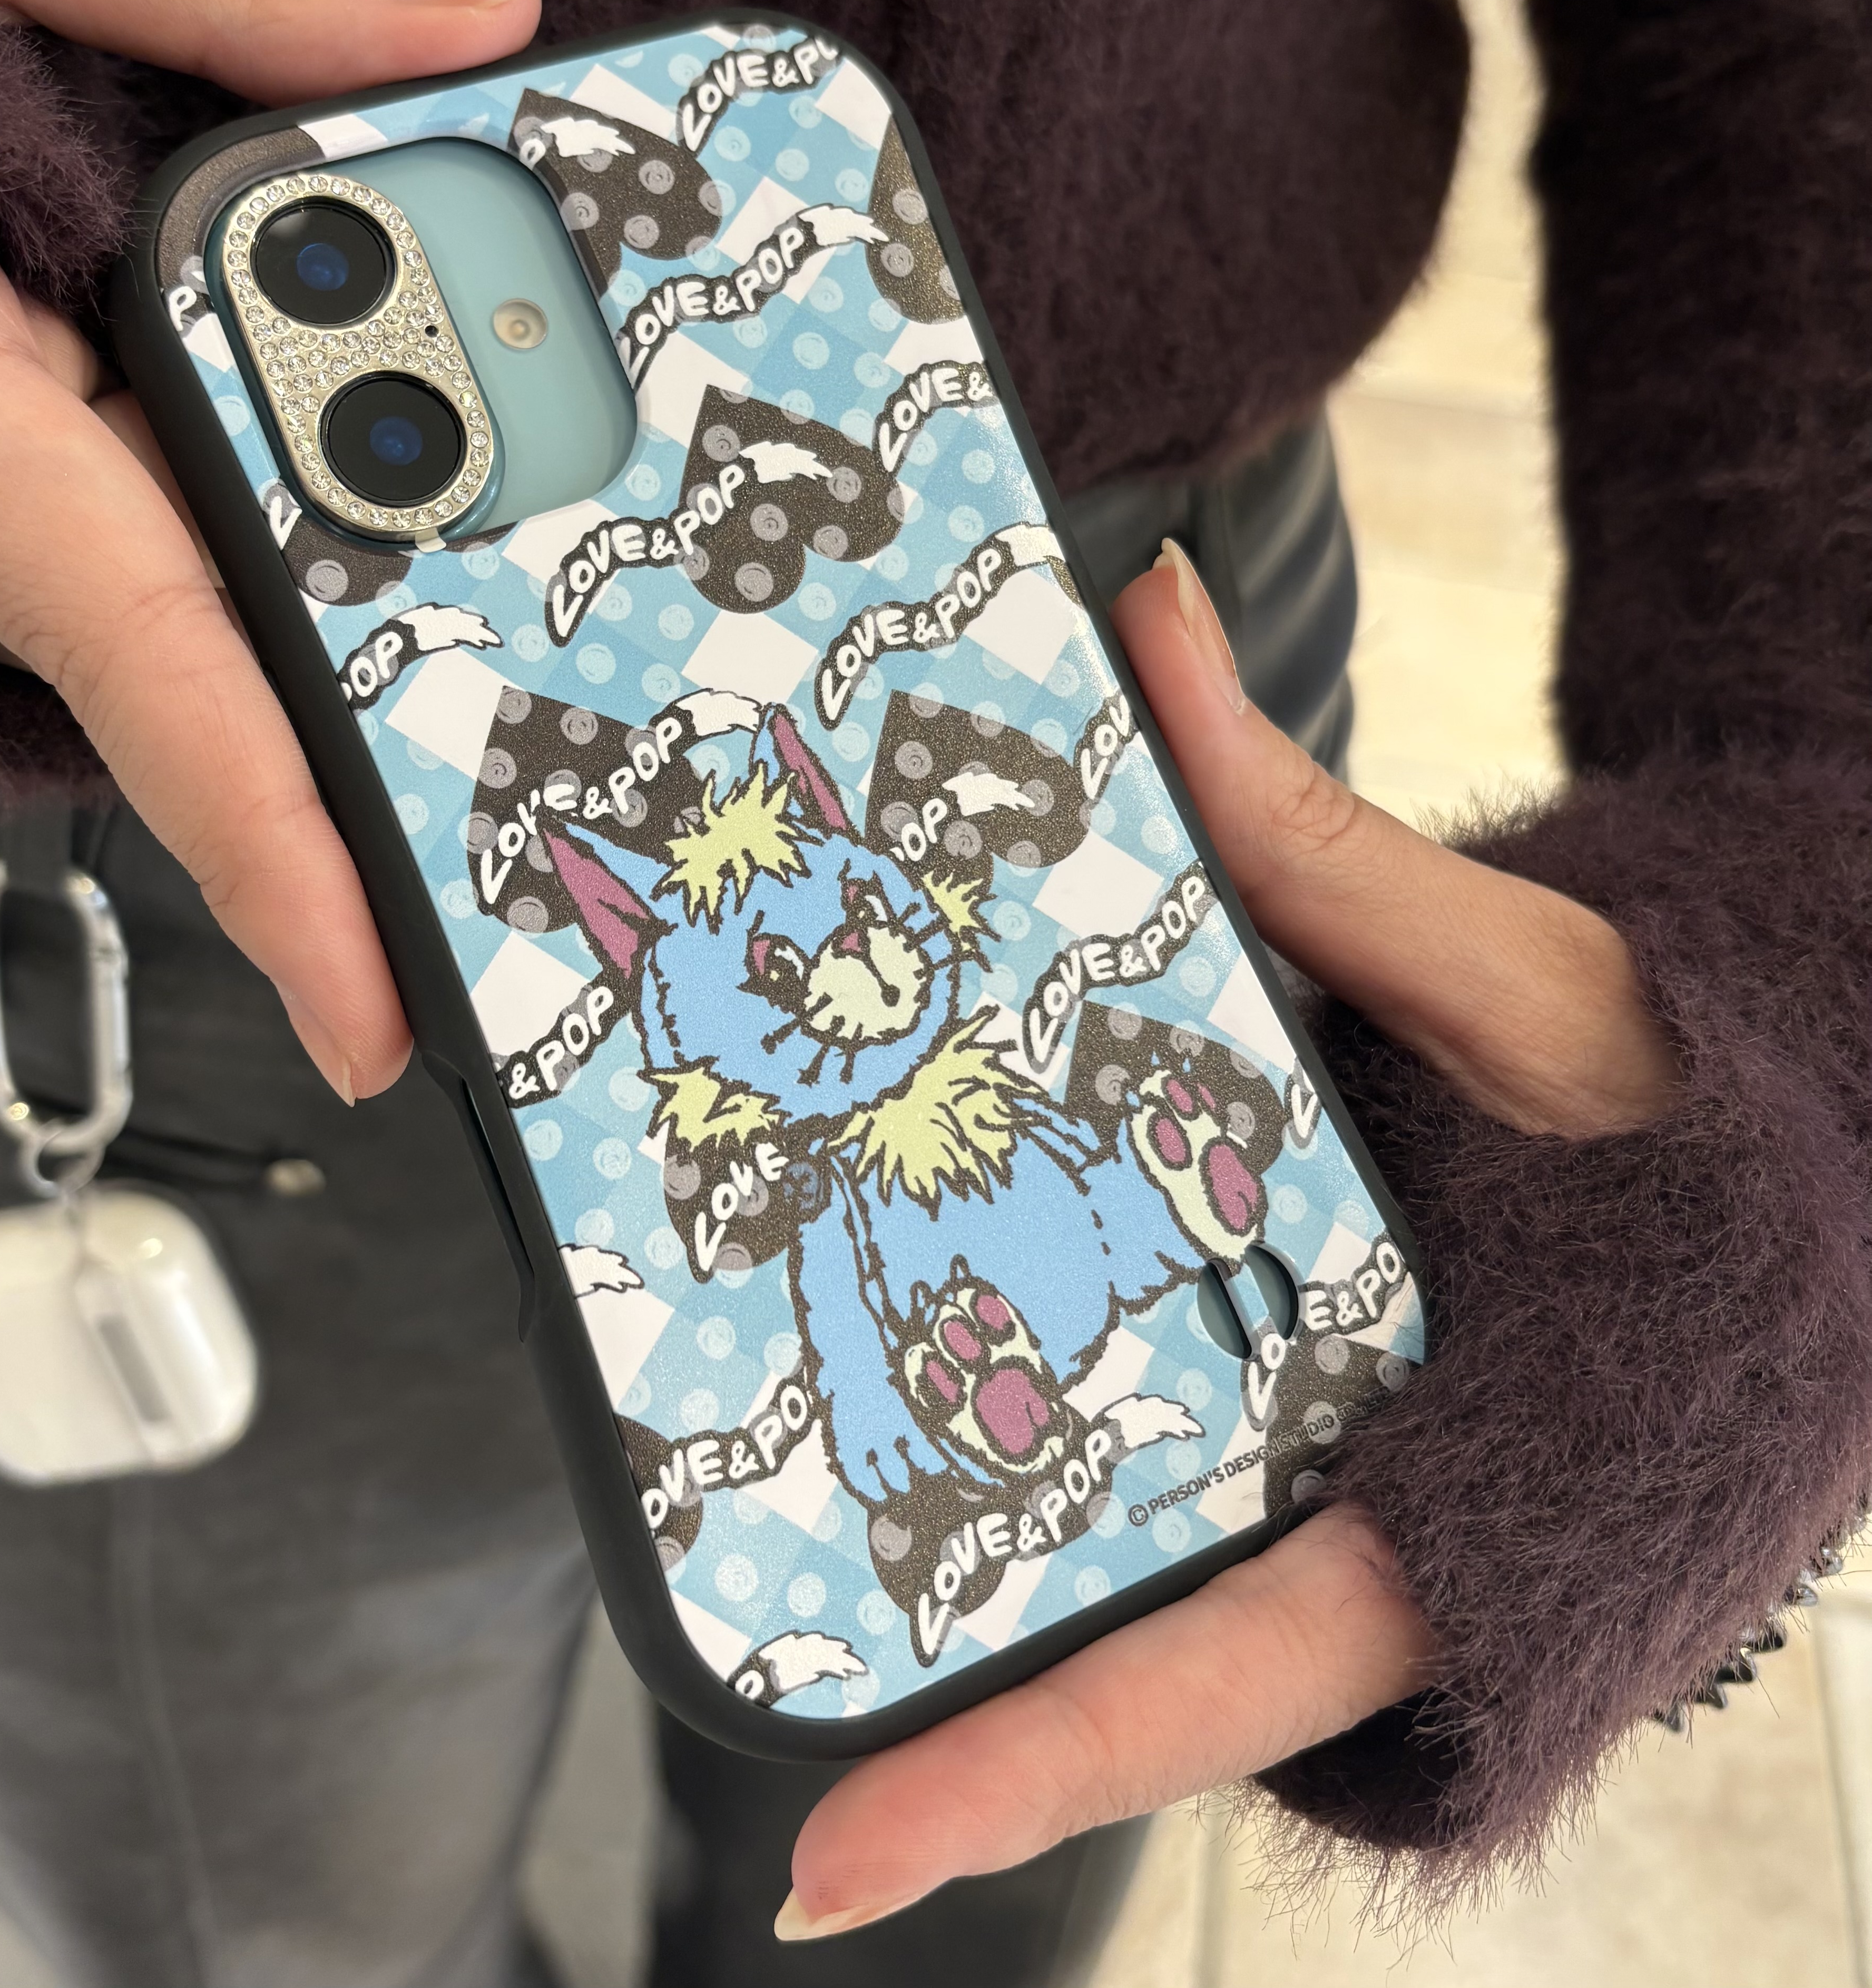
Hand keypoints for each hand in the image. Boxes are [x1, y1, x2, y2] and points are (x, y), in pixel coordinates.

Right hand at [0, 0, 545, 1098]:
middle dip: (382, 780)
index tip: (374, 1011)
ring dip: (369, 643)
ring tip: (568, 723)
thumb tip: (472, 23)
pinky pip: (157, 528)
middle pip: (198, 672)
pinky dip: (297, 541)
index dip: (262, 844)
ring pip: (188, 605)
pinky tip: (444, 529)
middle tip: (570, 887)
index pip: (129, 642)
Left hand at [775, 539, 1678, 1940]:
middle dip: (929, 1657)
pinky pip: (1145, 1430)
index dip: (1014, 1776)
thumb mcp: (1533, 988)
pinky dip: (1028, 1394)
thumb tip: (1149, 618)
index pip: (1205, 1681)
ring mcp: (1319, 1468)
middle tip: (721, 1620)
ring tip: (750, 1473)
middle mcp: (1363, 1518)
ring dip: (954, 1530)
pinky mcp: (1295, 1396)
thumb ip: (1318, 840)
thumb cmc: (1714, 1115)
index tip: (823, 1866)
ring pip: (1115, 1545)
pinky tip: (904, 1314)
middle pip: (1113, 1643)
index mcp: (1451, 1502)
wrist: (1827, 1146)